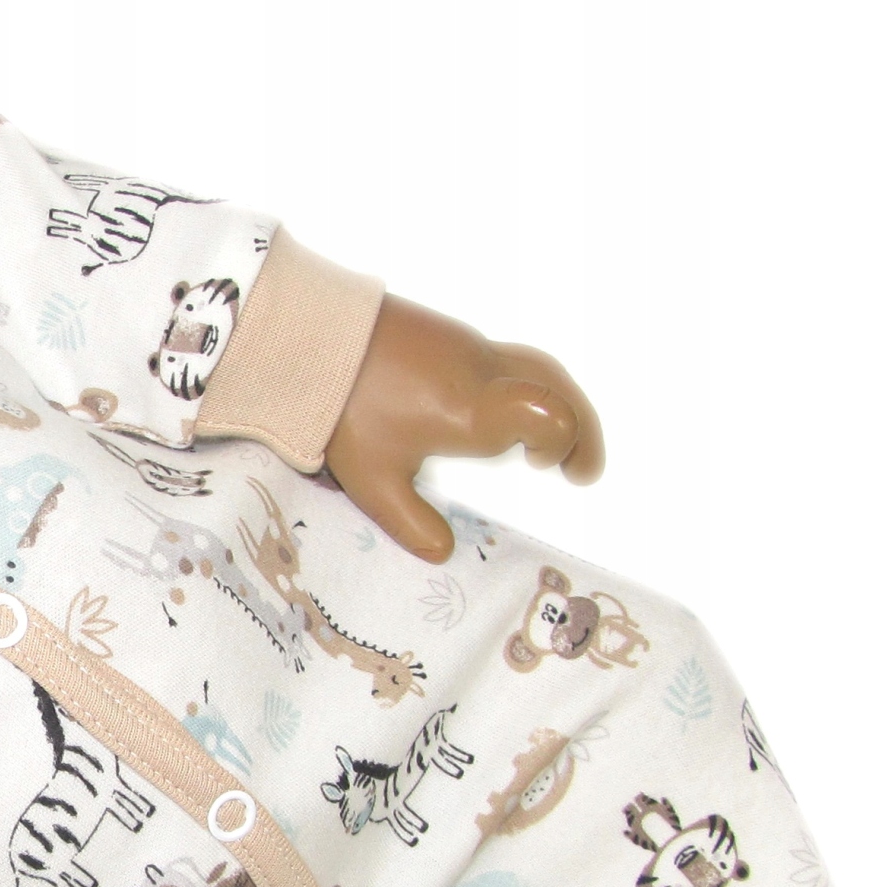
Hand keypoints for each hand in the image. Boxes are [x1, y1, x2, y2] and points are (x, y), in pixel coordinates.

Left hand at [325, 294, 604, 562]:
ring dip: (555, 405)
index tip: (549, 468)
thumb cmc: (341, 407)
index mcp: (472, 410)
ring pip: (535, 369)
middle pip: (557, 387)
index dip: (565, 441)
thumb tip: (445, 553)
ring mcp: (467, 346)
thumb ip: (411, 522)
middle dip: (579, 430)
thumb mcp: (372, 479)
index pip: (549, 414)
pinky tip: (496, 416)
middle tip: (580, 471)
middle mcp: (482, 372)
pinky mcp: (449, 334)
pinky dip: (524, 389)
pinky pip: (506, 360)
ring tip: (545, 449)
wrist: (305, 333)